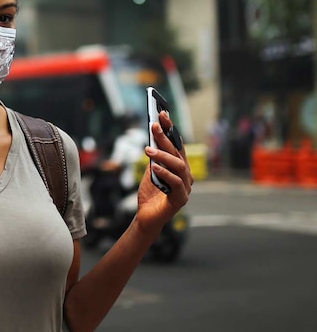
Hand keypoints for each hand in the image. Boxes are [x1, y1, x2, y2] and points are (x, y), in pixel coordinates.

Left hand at [135, 112, 193, 234]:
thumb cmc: (150, 194)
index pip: (176, 144)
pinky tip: (154, 167)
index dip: (170, 129)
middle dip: (166, 137)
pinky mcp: (181, 199)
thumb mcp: (150, 171)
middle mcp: (185, 175)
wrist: (146, 217)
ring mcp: (185, 187)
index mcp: (179, 166)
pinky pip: (175, 183)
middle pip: (177, 152)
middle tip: (154, 125)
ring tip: (148, 149)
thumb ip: (154, 158)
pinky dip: (164, 173)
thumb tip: (153, 139)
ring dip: (163, 155)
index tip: (162, 114)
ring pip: (179, 166)